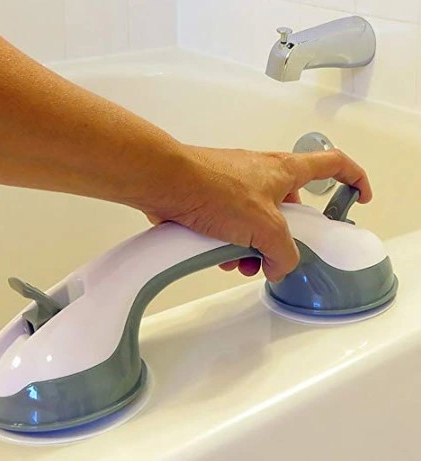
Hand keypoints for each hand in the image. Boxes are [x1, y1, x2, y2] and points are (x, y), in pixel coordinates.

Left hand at [143, 145, 371, 281]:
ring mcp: (237, 186)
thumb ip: (283, 253)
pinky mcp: (214, 200)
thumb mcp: (264, 227)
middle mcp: (262, 174)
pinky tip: (218, 254)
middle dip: (283, 239)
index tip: (360, 196)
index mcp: (285, 170)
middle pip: (290, 209)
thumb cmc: (211, 187)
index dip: (353, 178)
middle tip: (274, 255)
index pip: (332, 164)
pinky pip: (232, 227)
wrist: (166, 182)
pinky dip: (230, 244)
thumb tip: (280, 266)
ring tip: (239, 260)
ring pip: (257, 224)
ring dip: (252, 247)